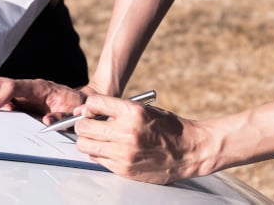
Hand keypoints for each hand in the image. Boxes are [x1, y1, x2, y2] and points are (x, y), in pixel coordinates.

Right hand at [0, 77, 92, 122]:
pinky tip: (5, 118)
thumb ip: (62, 116)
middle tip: (3, 114)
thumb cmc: (75, 104)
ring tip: (5, 117)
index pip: (12, 86)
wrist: (78, 100)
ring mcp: (19, 93)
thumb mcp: (74, 111)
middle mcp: (25, 87)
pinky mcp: (17, 100)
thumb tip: (46, 121)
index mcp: (37, 87)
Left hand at [74, 96, 211, 183]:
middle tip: (89, 125)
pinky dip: (99, 154)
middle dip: (83, 124)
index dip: (89, 107)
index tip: (90, 110)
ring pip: (85, 146)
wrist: (190, 151)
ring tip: (98, 138)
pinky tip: (110, 150)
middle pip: (83, 127)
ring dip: (88, 141)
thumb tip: (88, 112)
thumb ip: (118, 110)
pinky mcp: (124, 169)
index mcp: (133, 112)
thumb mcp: (145, 109)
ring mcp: (124, 153)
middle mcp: (126, 132)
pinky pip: (98, 160)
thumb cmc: (169, 128)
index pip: (93, 103)